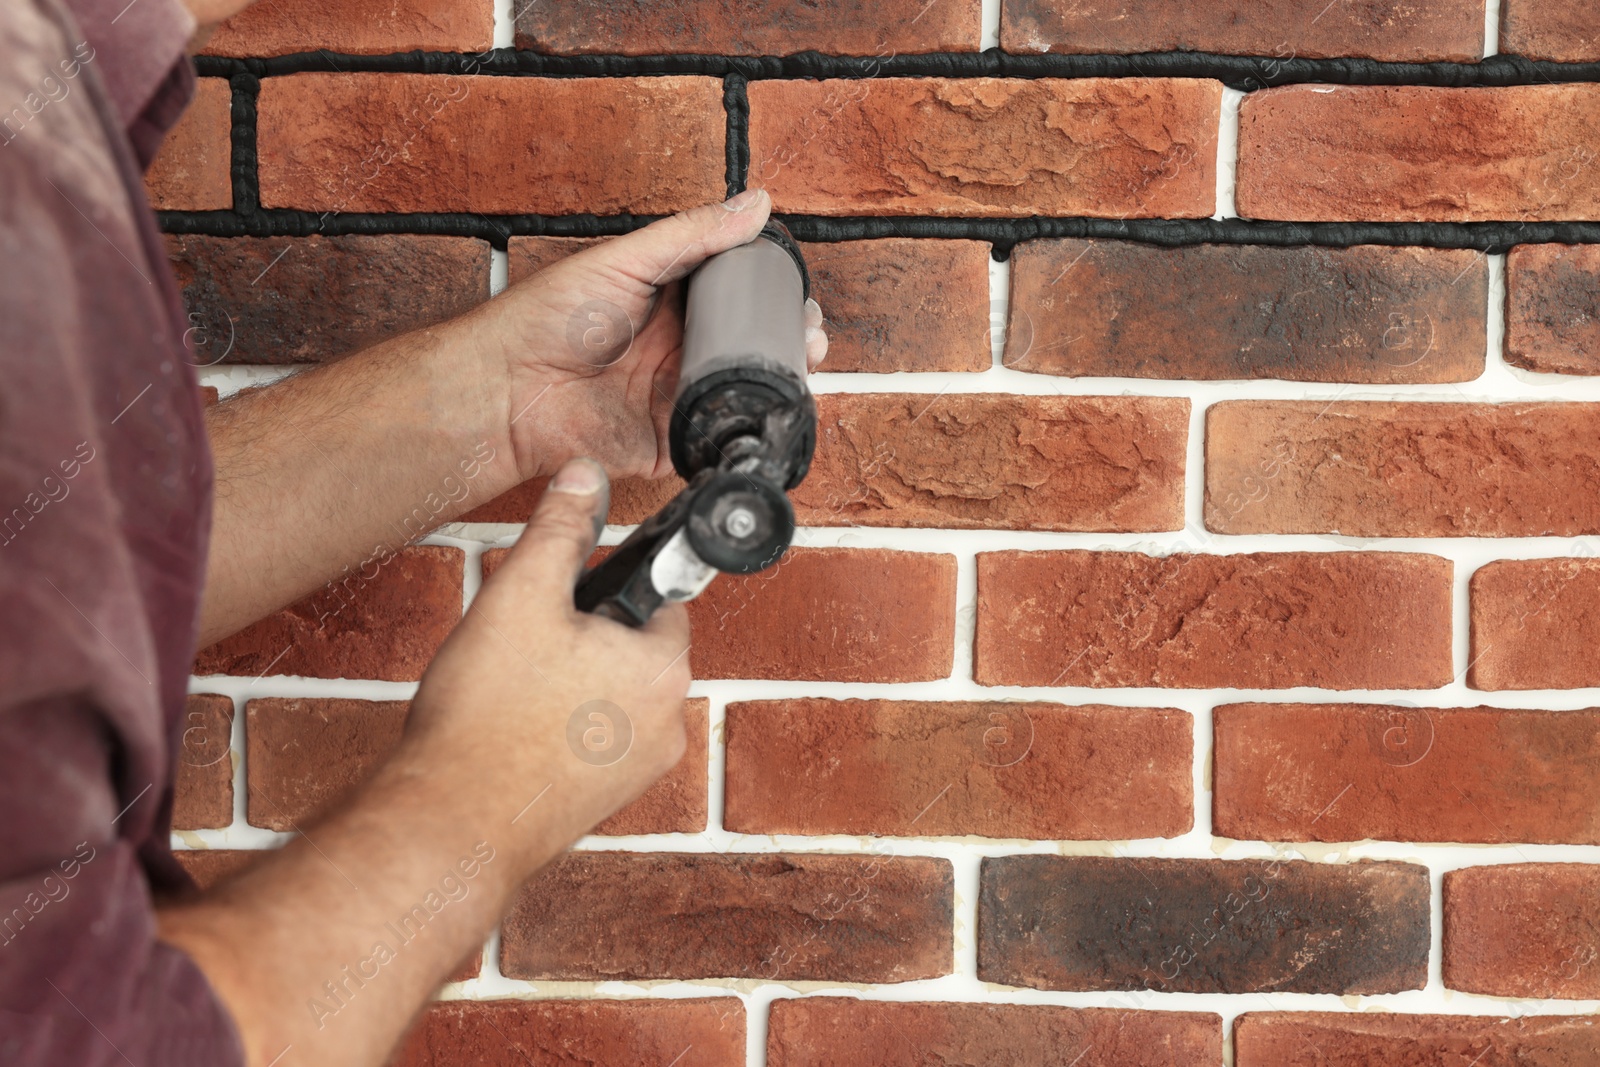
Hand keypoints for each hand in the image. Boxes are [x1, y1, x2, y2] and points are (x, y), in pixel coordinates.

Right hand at [402, 458, 692, 857]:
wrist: (450, 822)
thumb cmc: (485, 716)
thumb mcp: (521, 593)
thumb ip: (560, 527)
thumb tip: (586, 477)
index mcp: (664, 667)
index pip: (657, 598)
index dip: (600, 586)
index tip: (559, 594)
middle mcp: (668, 723)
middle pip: (630, 647)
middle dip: (578, 634)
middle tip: (519, 639)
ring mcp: (639, 771)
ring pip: (608, 695)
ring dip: (566, 680)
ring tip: (506, 686)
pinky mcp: (603, 803)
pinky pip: (590, 742)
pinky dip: (557, 728)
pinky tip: (507, 728)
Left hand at [472, 189, 828, 484]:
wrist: (509, 390)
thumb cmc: (547, 319)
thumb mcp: (626, 260)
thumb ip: (693, 236)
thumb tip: (755, 204)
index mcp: (670, 303)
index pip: (737, 297)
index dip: (773, 297)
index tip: (803, 298)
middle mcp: (678, 350)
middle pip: (749, 346)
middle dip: (788, 342)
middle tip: (811, 336)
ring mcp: (676, 396)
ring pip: (744, 392)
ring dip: (780, 384)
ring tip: (804, 368)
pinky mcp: (672, 442)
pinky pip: (719, 440)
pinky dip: (749, 431)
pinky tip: (773, 416)